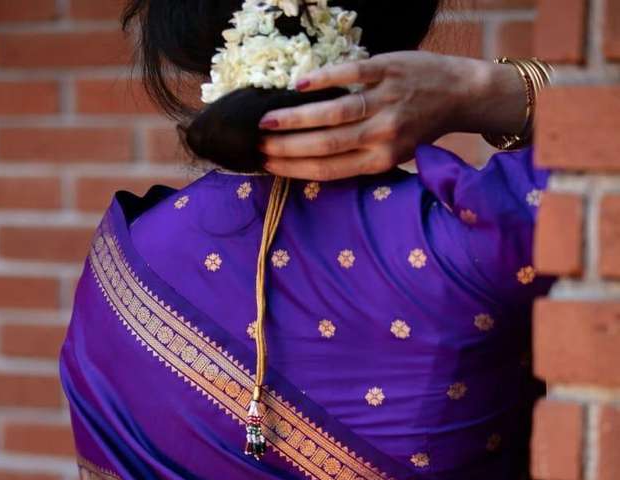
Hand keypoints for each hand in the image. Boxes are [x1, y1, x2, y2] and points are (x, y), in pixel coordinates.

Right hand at [259, 51, 527, 180]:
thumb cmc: (419, 127)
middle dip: (288, 147)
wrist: (460, 95)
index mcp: (380, 161)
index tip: (268, 166)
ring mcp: (385, 101)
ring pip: (334, 113)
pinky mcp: (388, 70)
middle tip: (258, 145)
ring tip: (267, 120)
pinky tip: (299, 85)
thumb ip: (359, 157)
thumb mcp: (393, 153)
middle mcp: (382, 135)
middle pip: (326, 145)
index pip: (330, 169)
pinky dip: (324, 80)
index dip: (296, 169)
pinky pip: (351, 75)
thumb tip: (312, 161)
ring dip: (296, 118)